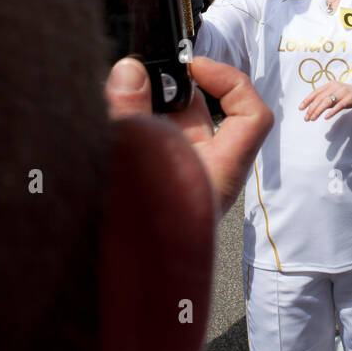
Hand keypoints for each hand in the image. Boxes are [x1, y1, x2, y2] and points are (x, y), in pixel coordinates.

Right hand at [105, 56, 273, 219]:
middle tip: (145, 73)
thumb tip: (130, 70)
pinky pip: (149, 143)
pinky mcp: (149, 184)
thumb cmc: (130, 233)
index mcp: (216, 175)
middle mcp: (201, 177)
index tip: (193, 66)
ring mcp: (174, 181)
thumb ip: (128, 109)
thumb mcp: (127, 154)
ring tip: (121, 92)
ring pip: (171, 128)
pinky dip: (133, 124)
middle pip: (204, 116)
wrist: (100, 284)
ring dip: (148, 105)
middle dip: (174, 89)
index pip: (251, 117)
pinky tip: (108, 115)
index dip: (230, 81)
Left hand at [298, 81, 351, 121]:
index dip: (307, 100)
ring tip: (312, 118)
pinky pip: (339, 106)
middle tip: (306, 118)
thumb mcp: (338, 96)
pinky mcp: (351, 99)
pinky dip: (331, 112)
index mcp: (331, 84)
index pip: (316, 92)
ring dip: (318, 111)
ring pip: (327, 102)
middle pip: (320, 98)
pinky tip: (325, 117)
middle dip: (311, 108)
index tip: (300, 108)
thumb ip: (328, 99)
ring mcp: (344, 92)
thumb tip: (316, 107)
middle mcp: (336, 86)